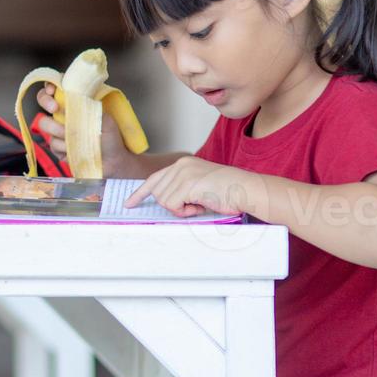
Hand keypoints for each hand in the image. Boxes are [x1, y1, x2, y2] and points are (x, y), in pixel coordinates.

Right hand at [33, 83, 132, 176]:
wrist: (113, 160)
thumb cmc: (111, 135)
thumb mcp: (103, 116)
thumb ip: (87, 106)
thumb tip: (71, 101)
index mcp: (75, 101)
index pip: (57, 86)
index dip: (50, 85)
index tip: (52, 90)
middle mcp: (64, 113)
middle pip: (43, 100)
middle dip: (46, 102)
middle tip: (55, 108)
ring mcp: (58, 130)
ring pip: (45, 124)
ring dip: (59, 131)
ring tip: (76, 138)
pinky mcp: (57, 147)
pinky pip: (52, 144)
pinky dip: (64, 147)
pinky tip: (76, 150)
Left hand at [125, 156, 262, 217]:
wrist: (247, 190)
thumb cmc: (227, 192)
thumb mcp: (199, 186)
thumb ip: (181, 189)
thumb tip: (163, 203)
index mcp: (183, 164)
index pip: (154, 178)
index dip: (140, 193)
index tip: (129, 204)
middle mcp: (180, 165)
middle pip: (158, 193)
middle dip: (173, 205)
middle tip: (193, 206)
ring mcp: (183, 173)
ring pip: (164, 201)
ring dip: (181, 209)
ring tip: (200, 203)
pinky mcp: (187, 184)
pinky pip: (173, 206)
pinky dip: (185, 212)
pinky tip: (200, 206)